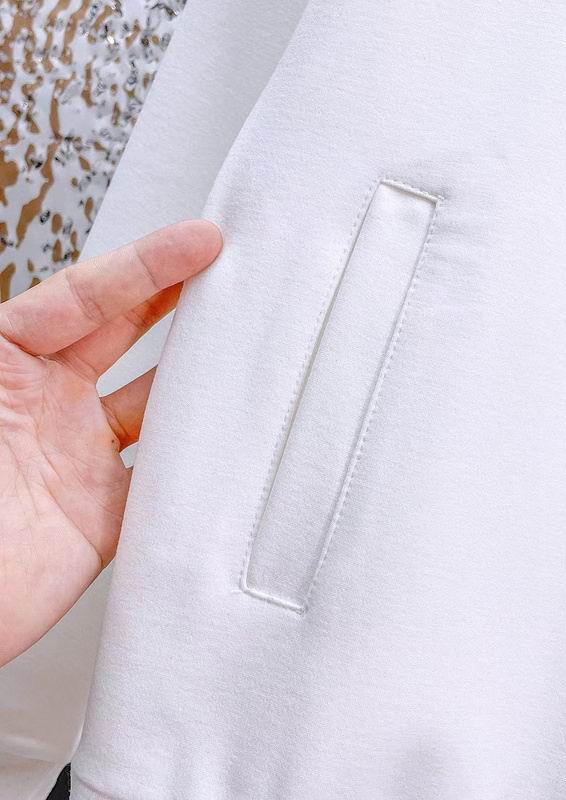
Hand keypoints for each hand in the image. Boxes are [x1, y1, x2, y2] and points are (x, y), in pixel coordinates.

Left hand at [0, 220, 221, 665]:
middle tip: (229, 274)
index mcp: (6, 365)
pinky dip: (198, 461)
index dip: (144, 266)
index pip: (84, 298)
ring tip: (241, 350)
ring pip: (155, 404)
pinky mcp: (104, 516)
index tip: (197, 242)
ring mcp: (80, 459)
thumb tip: (45, 310)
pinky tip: (227, 439)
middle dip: (177, 301)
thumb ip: (4, 353)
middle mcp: (48, 405)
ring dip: (196, 380)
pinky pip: (164, 478)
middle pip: (126, 336)